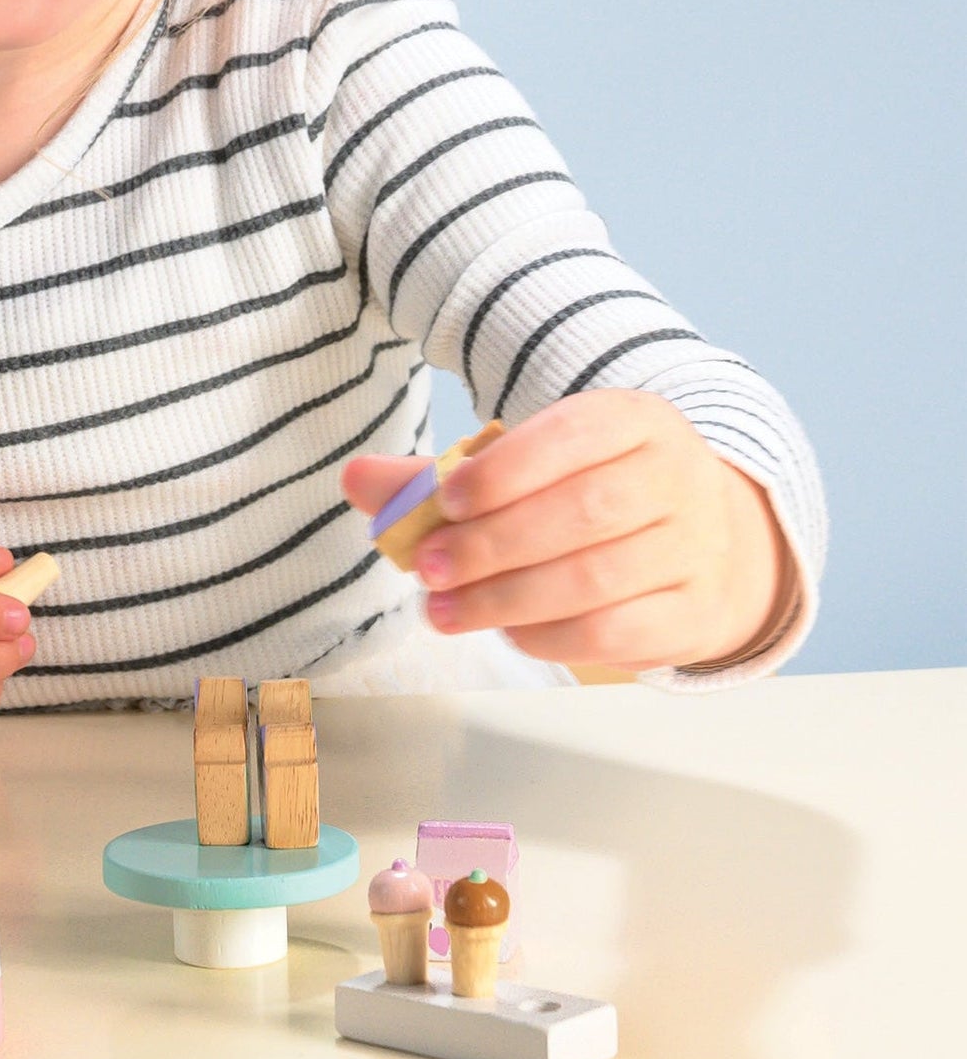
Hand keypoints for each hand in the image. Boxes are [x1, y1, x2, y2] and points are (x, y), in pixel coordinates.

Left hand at [341, 390, 793, 670]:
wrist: (705, 544)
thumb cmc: (590, 494)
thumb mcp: (528, 465)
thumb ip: (439, 475)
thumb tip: (354, 478)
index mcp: (632, 421)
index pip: (571, 437)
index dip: (504, 471)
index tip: (446, 501)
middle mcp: (676, 477)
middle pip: (583, 513)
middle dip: (492, 545)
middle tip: (429, 569)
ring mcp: (694, 549)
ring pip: (595, 579)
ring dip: (506, 599)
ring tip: (444, 611)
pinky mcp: (695, 613)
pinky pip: (616, 632)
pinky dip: (550, 636)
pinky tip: (506, 631)